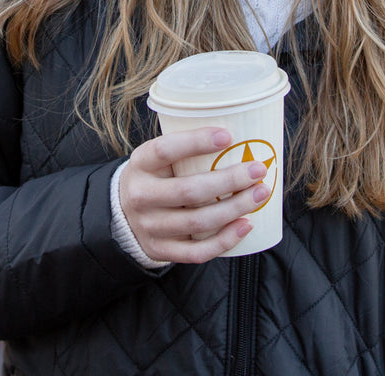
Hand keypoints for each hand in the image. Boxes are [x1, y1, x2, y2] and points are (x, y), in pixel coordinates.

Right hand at [117, 127, 269, 263]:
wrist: (123, 213)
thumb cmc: (155, 175)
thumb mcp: (157, 156)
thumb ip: (186, 147)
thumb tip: (239, 132)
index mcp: (141, 163)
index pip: (164, 150)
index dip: (196, 142)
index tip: (228, 136)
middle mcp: (141, 196)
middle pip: (188, 191)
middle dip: (229, 180)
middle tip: (258, 169)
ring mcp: (150, 227)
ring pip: (197, 222)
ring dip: (234, 209)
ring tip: (261, 194)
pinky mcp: (160, 250)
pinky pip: (197, 251)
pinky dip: (224, 240)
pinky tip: (246, 225)